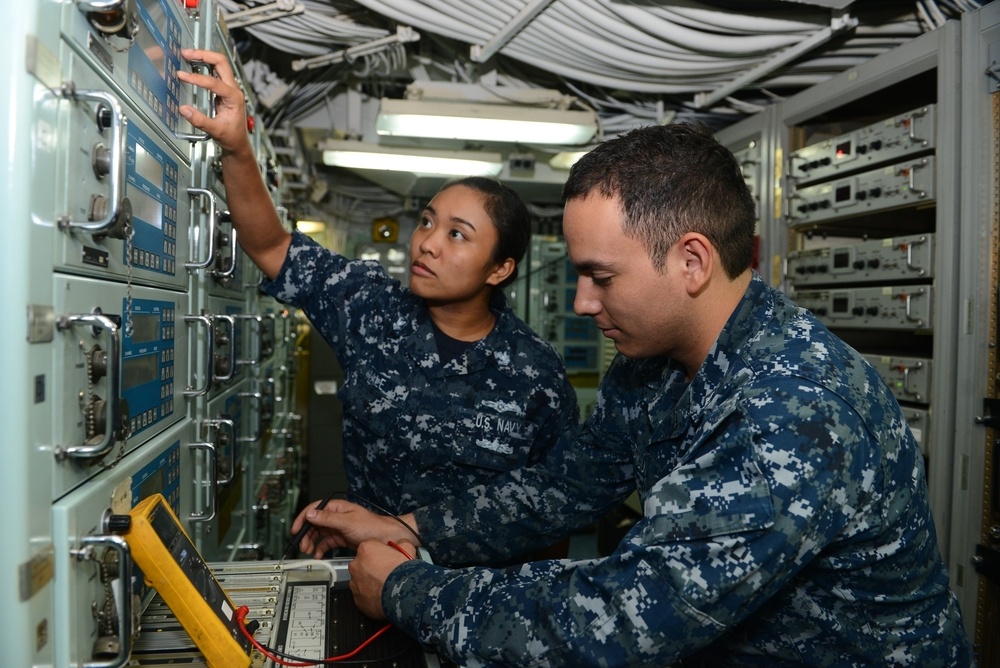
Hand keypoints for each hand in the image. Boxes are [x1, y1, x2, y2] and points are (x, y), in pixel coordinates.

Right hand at [176, 49, 250, 156]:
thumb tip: (184, 110)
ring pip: (219, 64)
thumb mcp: (216, 131)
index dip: (198, 78)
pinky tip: (192, 62)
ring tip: (187, 55)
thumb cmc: (232, 137)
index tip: (182, 76)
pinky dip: (204, 63)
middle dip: (204, 55)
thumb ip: (200, 121)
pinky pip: (215, 71)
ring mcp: (230, 87)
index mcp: (235, 98)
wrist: (238, 142)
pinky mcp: (224, 88)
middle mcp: (234, 89)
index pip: (215, 82)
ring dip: (204, 56)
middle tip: (186, 54)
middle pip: (221, 62)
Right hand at [289, 499, 420, 557]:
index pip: (314, 509)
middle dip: (307, 534)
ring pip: (319, 534)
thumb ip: (328, 518)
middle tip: (302, 546)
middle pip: (314, 523)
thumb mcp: (347, 522)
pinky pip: (327, 542)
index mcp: (337, 507)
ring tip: (308, 551)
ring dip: (312, 542)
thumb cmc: (372, 527)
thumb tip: (311, 514)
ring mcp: (339, 527)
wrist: (387, 539)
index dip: (303, 519)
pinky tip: (319, 554)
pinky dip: (321, 548)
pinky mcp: (342, 538)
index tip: (295, 530)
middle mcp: (336, 516)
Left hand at [348, 539, 416, 619]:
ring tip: (385, 586)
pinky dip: (370, 596)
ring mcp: (354, 583)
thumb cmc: (402, 571)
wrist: (402, 594)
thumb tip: (401, 544)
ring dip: (370, 582)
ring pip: (361, 580)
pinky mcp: (357, 599)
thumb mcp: (407, 548)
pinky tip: (382, 597)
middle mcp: (356, 565)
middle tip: (387, 572)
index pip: (371, 546)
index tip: (388, 557)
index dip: (381, 552)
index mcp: (366, 549)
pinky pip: (362, 596)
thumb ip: (401, 544)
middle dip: (372, 567)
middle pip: (363, 563)